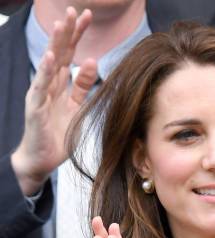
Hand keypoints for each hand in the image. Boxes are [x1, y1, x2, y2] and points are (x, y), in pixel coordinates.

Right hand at [11, 7, 96, 195]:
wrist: (41, 159)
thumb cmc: (57, 135)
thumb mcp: (76, 108)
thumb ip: (83, 87)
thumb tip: (92, 62)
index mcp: (60, 84)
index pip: (70, 54)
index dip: (77, 35)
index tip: (88, 17)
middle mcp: (49, 85)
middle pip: (59, 53)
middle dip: (68, 31)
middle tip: (76, 10)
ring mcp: (41, 95)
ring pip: (48, 65)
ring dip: (55, 44)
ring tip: (61, 24)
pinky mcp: (35, 108)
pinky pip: (40, 88)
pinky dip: (44, 72)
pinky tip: (49, 58)